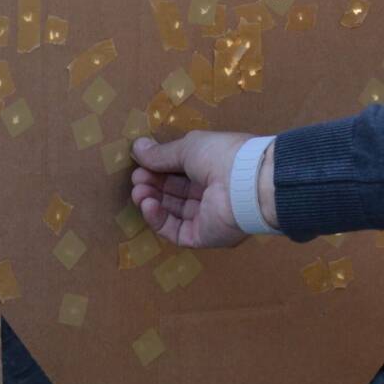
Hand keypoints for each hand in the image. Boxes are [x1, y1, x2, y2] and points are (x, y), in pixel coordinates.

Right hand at [126, 130, 256, 248]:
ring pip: (172, 212)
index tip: (139, 163)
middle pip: (174, 192)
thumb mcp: (189, 147)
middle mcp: (211, 192)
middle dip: (152, 184)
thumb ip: (162, 153)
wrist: (246, 184)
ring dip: (151, 201)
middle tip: (136, 178)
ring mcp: (206, 216)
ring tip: (138, 191)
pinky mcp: (202, 236)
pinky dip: (158, 219)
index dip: (158, 167)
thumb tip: (137, 147)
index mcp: (213, 167)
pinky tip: (147, 205)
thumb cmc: (222, 156)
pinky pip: (175, 230)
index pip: (180, 171)